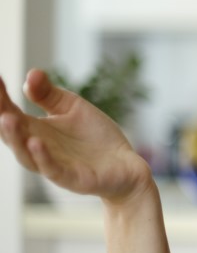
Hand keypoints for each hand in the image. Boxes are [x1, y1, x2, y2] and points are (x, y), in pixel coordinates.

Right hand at [0, 69, 151, 202]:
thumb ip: (49, 94)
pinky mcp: (72, 178)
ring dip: (15, 137)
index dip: (1, 98)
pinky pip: (52, 169)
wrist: (126, 165)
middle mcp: (38, 149)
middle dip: (2, 116)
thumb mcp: (72, 108)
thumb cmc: (95, 137)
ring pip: (26, 155)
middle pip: (12, 134)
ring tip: (7, 118)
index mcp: (35, 130)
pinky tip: (35, 142)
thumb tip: (31, 74)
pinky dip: (42, 157)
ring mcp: (54, 165)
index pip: (9, 113)